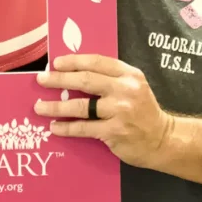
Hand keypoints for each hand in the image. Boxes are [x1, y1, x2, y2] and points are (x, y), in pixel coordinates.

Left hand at [34, 54, 171, 169]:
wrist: (162, 140)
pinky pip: (84, 128)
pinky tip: (54, 127)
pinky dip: (66, 127)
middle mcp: (125, 90)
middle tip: (41, 80)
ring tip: (39, 107)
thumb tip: (73, 72)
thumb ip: (110, 78)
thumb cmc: (142, 111)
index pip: (96, 62)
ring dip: (56, 106)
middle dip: (59, 79)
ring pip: (80, 106)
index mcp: (129, 75)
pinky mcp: (114, 132)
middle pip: (85, 80)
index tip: (55, 63)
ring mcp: (120, 111)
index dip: (73, 61)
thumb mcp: (133, 86)